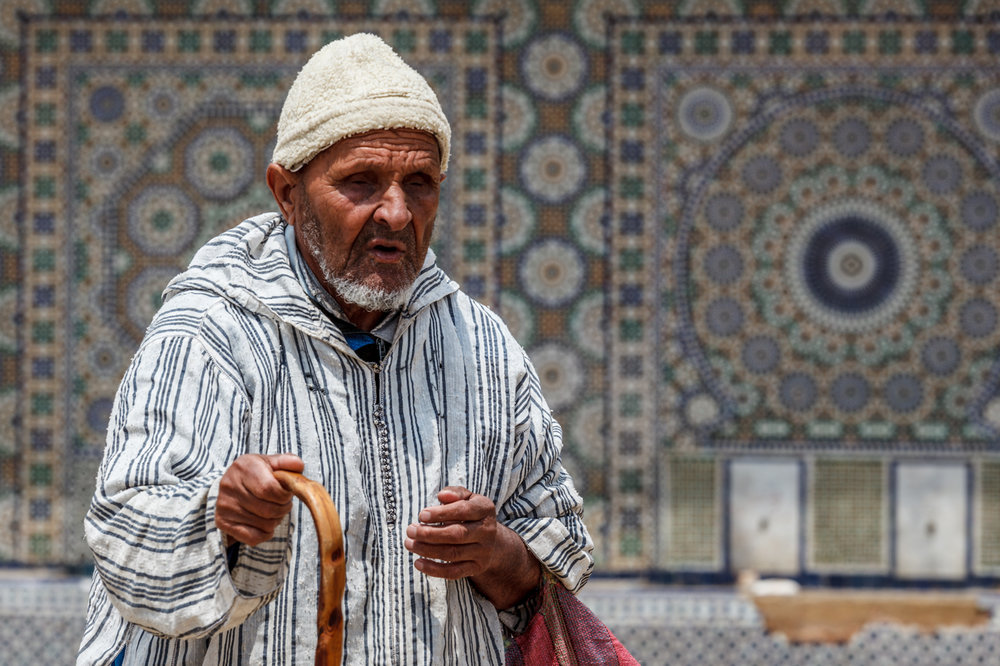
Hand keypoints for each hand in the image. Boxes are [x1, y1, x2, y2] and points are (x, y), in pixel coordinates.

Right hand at [215, 453, 304, 546]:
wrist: (231, 483)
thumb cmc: (256, 472)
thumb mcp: (271, 462)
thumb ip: (287, 462)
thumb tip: (298, 466)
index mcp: (244, 466)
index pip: (268, 489)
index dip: (284, 496)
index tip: (288, 494)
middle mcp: (230, 485)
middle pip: (267, 509)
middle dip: (283, 509)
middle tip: (284, 504)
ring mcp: (225, 505)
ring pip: (263, 524)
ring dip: (276, 520)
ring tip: (274, 511)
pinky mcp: (223, 522)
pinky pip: (253, 537)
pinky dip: (265, 534)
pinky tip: (266, 523)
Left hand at [404, 486, 540, 608]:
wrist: (490, 540)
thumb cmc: (470, 514)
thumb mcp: (467, 498)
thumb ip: (455, 493)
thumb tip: (443, 496)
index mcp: (485, 509)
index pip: (463, 510)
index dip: (441, 513)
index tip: (421, 515)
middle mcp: (487, 531)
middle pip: (457, 534)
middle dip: (430, 533)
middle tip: (410, 530)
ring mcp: (483, 551)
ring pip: (453, 553)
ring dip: (427, 550)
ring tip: (409, 543)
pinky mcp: (477, 568)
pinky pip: (454, 572)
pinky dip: (434, 569)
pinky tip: (418, 563)